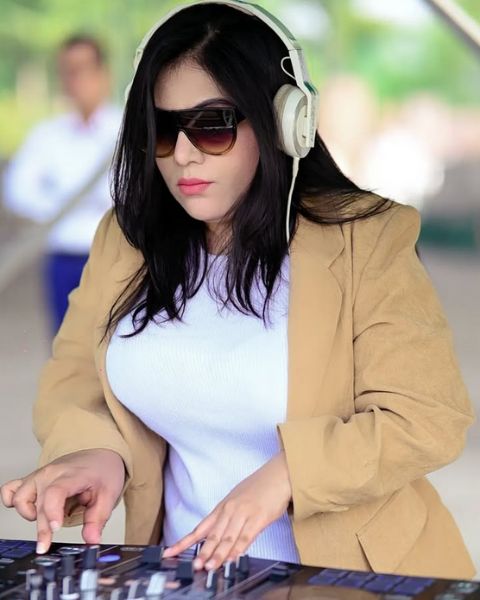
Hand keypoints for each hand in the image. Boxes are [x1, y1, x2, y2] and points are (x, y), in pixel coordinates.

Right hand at [0, 449, 124, 553]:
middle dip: (42, 527)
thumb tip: (91, 540)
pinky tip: (29, 510)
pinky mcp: (32, 478)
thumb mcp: (109, 494)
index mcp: (72, 475)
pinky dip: (12, 501)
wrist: (99, 455)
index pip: (55, 492)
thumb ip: (98, 519)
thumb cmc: (103, 472)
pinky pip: (10, 489)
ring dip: (28, 513)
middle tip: (46, 545)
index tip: (55, 529)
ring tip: (46, 517)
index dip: (52, 512)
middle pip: (38, 503)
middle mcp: (51, 473)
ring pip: (19, 497)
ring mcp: (39, 474)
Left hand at [163, 451, 291, 569]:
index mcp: (222, 507)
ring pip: (228, 538)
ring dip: (218, 554)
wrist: (277, 475)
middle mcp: (230, 510)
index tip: (170, 552)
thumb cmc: (258, 487)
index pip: (200, 528)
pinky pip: (247, 536)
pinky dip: (238, 549)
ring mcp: (244, 513)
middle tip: (194, 566)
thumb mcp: (237, 501)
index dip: (185, 542)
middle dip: (202, 552)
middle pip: (213, 535)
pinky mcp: (259, 517)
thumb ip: (227, 519)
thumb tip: (217, 539)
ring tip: (209, 567)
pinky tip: (232, 558)